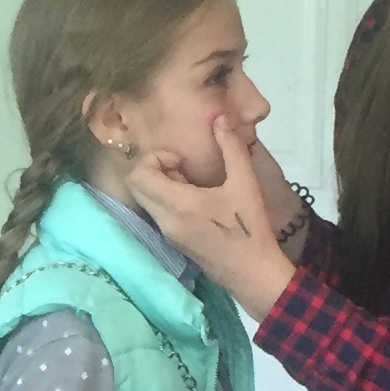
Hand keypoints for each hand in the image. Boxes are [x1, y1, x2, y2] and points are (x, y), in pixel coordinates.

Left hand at [126, 115, 299, 316]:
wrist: (253, 273)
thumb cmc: (249, 228)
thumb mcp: (245, 183)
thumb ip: (231, 147)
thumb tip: (220, 117)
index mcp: (178, 204)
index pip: (139, 175)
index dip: (155, 158)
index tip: (182, 161)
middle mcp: (164, 220)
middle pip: (136, 186)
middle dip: (155, 169)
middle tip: (184, 170)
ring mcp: (166, 233)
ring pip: (146, 200)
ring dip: (162, 185)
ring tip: (193, 185)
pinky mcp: (173, 242)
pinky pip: (157, 213)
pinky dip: (168, 200)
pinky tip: (198, 202)